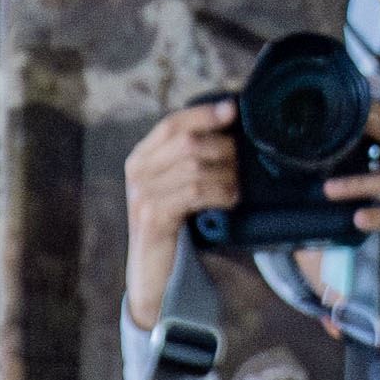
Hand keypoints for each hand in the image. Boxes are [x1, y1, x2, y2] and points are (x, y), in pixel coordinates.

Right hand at [119, 102, 236, 318]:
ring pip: (194, 167)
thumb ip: (190, 159)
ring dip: (225, 173)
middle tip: (242, 160)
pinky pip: (194, 193)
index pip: (172, 123)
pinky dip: (219, 192)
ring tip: (238, 184)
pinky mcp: (153, 217)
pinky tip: (230, 199)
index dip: (203, 114)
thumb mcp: (176, 185)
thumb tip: (228, 125)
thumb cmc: (173, 223)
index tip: (232, 108)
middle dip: (221, 147)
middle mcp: (137, 172)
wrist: (153, 271)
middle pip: (186, 142)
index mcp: (141, 157)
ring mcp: (142, 195)